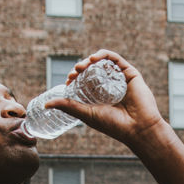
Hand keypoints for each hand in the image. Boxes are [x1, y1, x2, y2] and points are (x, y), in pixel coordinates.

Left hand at [43, 49, 168, 148]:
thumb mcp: (86, 114)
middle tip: (74, 72)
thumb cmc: (113, 125)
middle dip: (81, 68)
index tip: (68, 79)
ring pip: (103, 63)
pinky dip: (104, 55)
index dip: (75, 77)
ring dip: (91, 60)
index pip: (85, 81)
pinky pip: (116, 59)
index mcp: (101, 97)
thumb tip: (45, 104)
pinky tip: (94, 59)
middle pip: (93, 71)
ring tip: (82, 65)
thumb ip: (68, 106)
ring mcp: (120, 80)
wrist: (138, 128)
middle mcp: (110, 87)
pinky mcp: (130, 74)